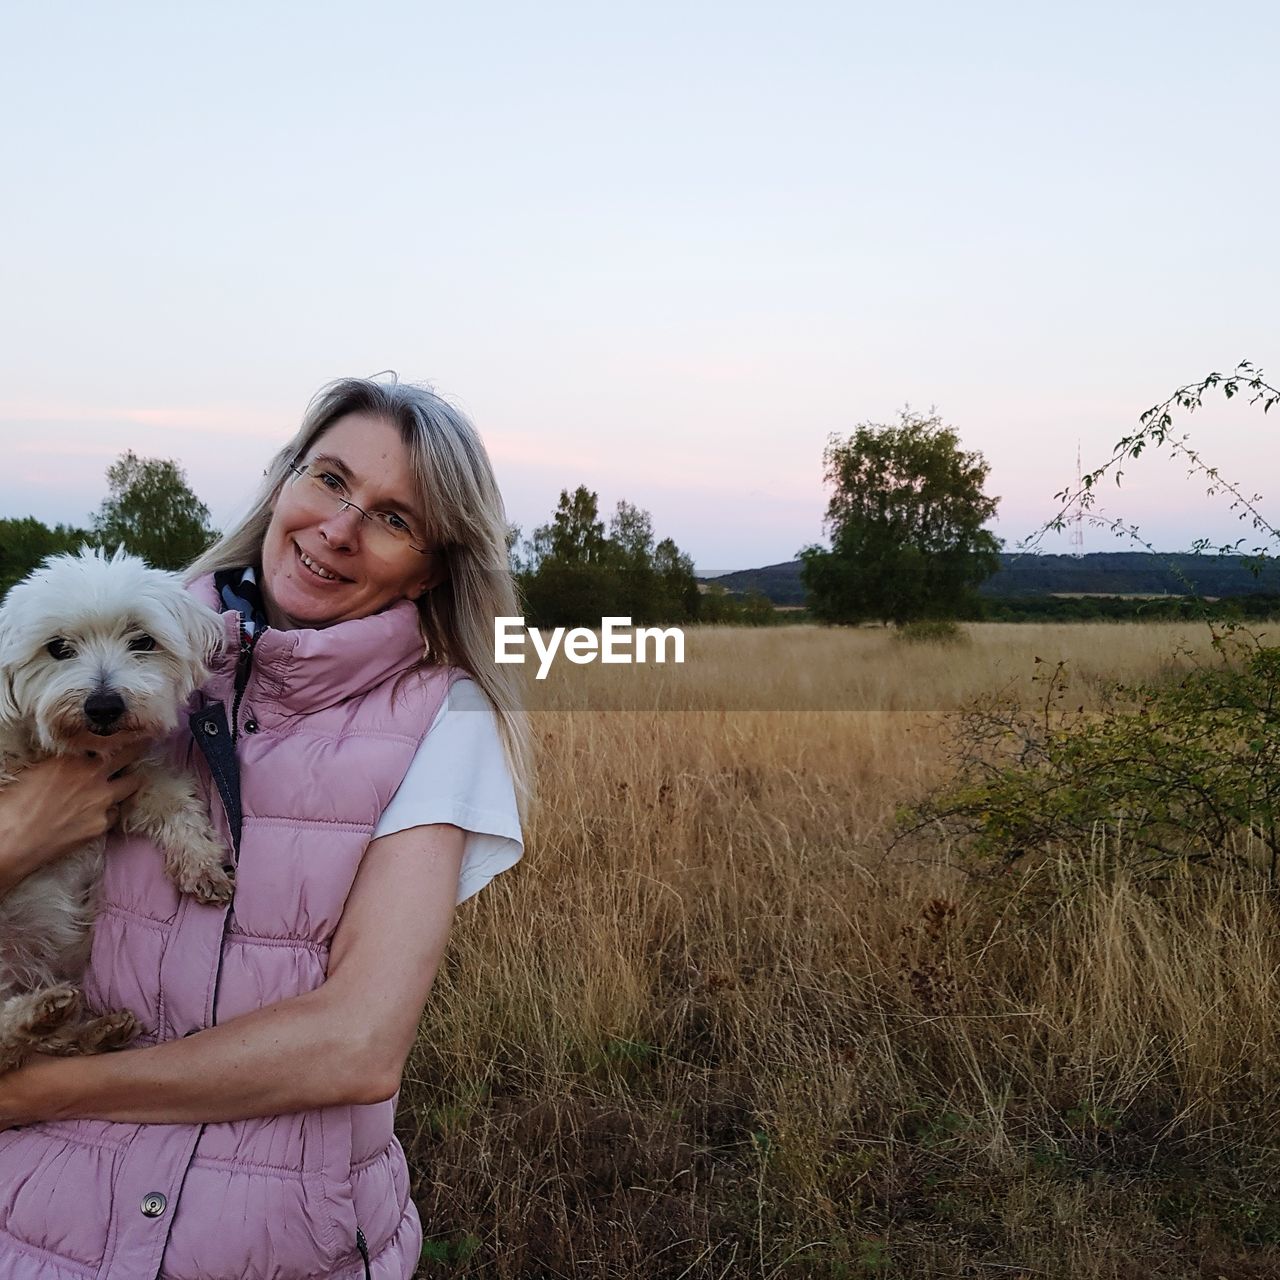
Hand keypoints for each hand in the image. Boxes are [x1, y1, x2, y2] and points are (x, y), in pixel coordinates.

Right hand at [0, 738, 152, 892]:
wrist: (13, 840)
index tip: (133, 732)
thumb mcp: (38, 771)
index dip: (122, 737)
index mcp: (74, 758)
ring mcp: (102, 800)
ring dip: (129, 783)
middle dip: (139, 749)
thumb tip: (77, 760)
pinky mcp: (103, 824)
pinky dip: (111, 812)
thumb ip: (65, 763)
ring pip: (132, 785)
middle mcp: (93, 775)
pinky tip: (100, 814)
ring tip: (129, 782)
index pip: (109, 740)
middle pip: (129, 755)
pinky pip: (116, 814)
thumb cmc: (15, 805)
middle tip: (147, 744)